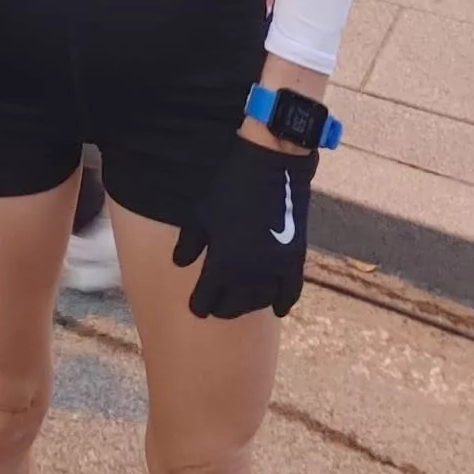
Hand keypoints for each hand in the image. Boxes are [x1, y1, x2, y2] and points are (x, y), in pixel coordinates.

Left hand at [173, 135, 314, 319]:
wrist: (272, 165)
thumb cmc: (231, 186)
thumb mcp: (202, 213)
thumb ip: (189, 243)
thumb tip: (180, 264)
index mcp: (223, 263)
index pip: (207, 299)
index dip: (199, 304)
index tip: (197, 306)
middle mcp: (249, 274)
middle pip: (233, 306)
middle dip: (222, 308)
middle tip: (216, 307)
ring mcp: (274, 270)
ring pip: (259, 301)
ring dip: (247, 305)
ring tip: (240, 303)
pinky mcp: (294, 261)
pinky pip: (289, 293)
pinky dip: (281, 302)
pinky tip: (276, 308)